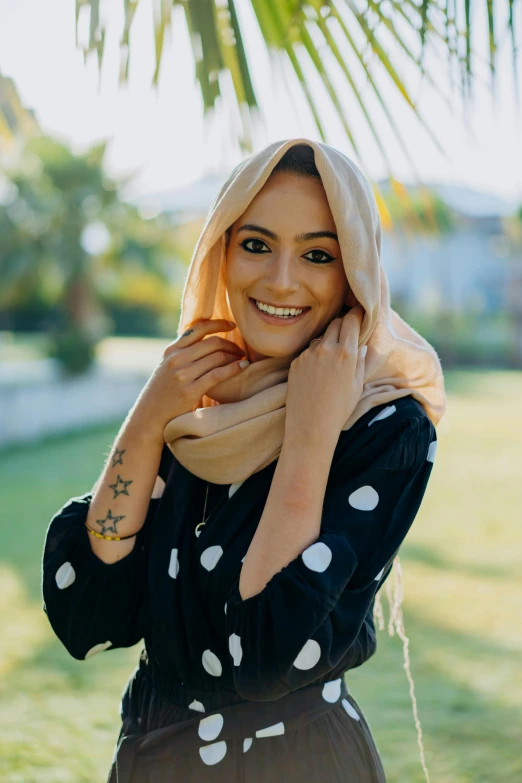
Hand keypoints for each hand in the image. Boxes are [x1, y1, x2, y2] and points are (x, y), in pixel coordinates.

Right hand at [130, 318, 247, 439]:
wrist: (149, 416)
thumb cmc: (162, 392)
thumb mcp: (167, 366)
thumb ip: (182, 353)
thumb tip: (206, 339)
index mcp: (171, 350)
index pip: (198, 328)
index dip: (218, 324)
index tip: (232, 325)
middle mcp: (176, 359)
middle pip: (212, 343)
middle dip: (231, 345)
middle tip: (241, 351)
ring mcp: (183, 374)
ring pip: (218, 357)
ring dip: (235, 357)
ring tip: (242, 360)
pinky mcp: (190, 390)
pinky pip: (218, 374)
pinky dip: (234, 368)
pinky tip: (243, 367)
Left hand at [284, 306, 365, 443]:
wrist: (310, 426)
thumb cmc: (339, 409)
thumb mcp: (357, 385)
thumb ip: (360, 361)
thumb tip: (360, 346)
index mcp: (346, 353)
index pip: (352, 320)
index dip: (357, 314)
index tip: (359, 312)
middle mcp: (326, 349)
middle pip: (336, 322)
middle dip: (343, 324)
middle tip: (347, 333)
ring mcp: (308, 354)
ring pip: (321, 337)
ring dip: (328, 341)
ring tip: (331, 361)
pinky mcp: (296, 362)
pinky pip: (308, 351)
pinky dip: (314, 356)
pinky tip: (317, 374)